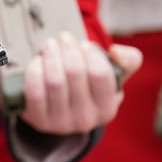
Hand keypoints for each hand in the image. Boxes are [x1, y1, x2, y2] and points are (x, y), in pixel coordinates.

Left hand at [19, 34, 140, 134]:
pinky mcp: (38, 120)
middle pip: (74, 72)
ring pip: (54, 80)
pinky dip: (34, 70)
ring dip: (50, 55)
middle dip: (67, 47)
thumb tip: (116, 51)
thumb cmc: (90, 88)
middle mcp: (86, 120)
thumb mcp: (114, 77)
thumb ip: (127, 61)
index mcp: (107, 109)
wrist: (63, 112)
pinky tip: (38, 61)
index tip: (83, 44)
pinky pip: (34, 90)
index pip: (100, 74)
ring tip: (50, 45)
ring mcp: (60, 123)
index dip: (90, 53)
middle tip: (63, 37)